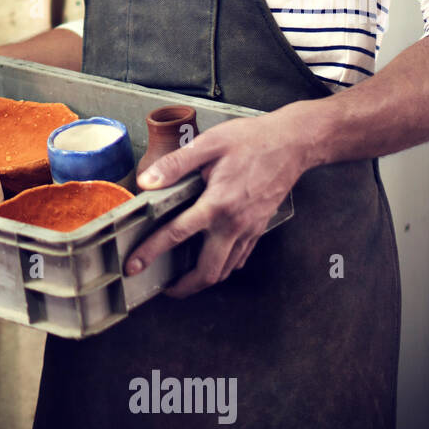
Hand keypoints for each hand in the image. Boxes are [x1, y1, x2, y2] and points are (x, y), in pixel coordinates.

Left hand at [125, 105, 315, 297]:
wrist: (294, 143)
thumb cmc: (253, 140)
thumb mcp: (209, 144)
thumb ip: (176, 165)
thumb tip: (147, 182)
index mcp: (217, 203)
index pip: (177, 234)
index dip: (151, 252)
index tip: (134, 266)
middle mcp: (234, 223)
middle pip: (207, 271)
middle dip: (184, 287)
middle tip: (164, 287)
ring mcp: (249, 229)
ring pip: (225, 270)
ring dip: (203, 280)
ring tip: (184, 281)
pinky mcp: (259, 228)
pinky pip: (239, 258)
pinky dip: (223, 267)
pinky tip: (212, 261)